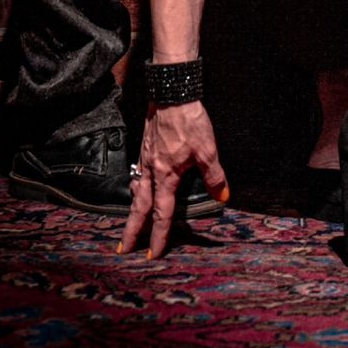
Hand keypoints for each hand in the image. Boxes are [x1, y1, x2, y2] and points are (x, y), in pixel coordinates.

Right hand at [118, 101, 228, 258]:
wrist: (172, 93)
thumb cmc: (189, 121)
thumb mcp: (208, 150)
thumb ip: (214, 176)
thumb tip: (222, 196)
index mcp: (166, 176)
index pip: (162, 214)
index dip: (159, 236)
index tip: (153, 254)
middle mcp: (151, 171)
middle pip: (139, 208)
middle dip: (133, 230)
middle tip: (124, 249)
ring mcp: (145, 159)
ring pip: (136, 190)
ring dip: (132, 210)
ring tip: (129, 223)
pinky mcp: (145, 147)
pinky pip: (137, 174)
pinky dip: (135, 187)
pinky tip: (138, 187)